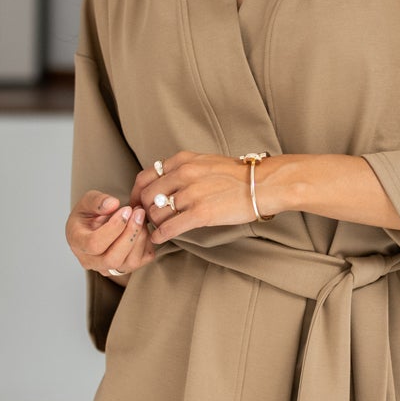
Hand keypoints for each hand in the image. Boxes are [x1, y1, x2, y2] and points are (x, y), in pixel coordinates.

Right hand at [67, 188, 157, 280]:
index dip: (114, 228)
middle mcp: (90, 261)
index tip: (126, 210)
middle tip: (138, 212)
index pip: (94, 244)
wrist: (93, 227)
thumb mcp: (86, 201)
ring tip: (141, 216)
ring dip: (140, 238)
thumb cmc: (88, 215)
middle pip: (112, 259)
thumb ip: (97, 201)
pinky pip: (141, 261)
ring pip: (129, 263)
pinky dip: (146, 243)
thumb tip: (113, 204)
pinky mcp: (124, 269)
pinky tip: (142, 227)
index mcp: (77, 243)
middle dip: (130, 234)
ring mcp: (107, 268)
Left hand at [130, 151, 264, 239]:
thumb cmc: (237, 175)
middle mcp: (183, 174)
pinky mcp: (200, 213)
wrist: (263, 184)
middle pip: (147, 196)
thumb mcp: (205, 162)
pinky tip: (160, 239)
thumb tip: (166, 182)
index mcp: (183, 161)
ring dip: (154, 224)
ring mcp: (191, 194)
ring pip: (157, 213)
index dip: (137, 193)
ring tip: (158, 229)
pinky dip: (160, 235)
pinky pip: (170, 227)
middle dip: (143, 211)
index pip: (146, 176)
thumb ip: (183, 169)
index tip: (137, 203)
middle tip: (145, 220)